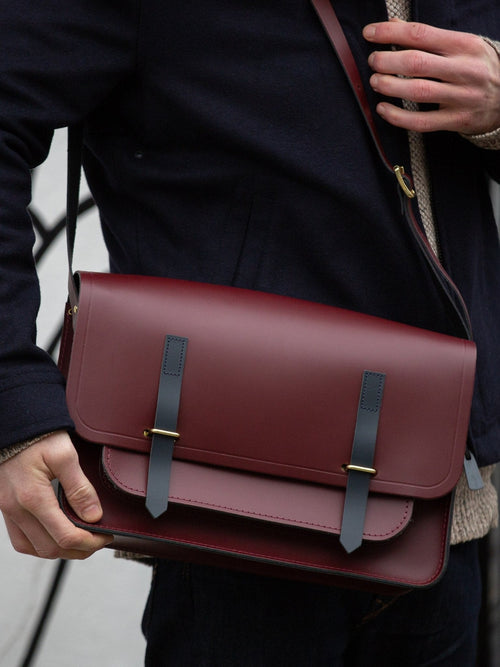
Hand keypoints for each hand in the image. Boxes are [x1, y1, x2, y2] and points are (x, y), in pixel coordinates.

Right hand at [0, 431, 111, 558]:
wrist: (14, 426)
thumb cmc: (38, 437)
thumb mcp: (64, 455)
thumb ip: (80, 488)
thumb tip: (94, 516)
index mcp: (33, 497)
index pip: (65, 536)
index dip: (90, 542)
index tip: (105, 536)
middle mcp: (17, 509)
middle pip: (50, 549)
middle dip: (79, 550)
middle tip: (98, 541)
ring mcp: (8, 512)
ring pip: (33, 549)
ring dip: (59, 551)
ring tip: (80, 542)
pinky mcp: (6, 509)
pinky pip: (21, 540)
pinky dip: (40, 544)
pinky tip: (55, 536)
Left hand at [363, 19, 499, 134]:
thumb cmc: (479, 67)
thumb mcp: (461, 45)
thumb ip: (428, 37)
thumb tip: (393, 25)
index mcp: (464, 45)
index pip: (421, 34)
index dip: (390, 33)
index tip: (370, 33)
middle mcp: (464, 70)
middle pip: (416, 63)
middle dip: (386, 61)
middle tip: (373, 61)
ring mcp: (461, 97)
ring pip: (418, 92)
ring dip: (389, 86)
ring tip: (375, 82)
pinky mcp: (456, 120)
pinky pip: (422, 122)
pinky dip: (397, 117)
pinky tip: (383, 109)